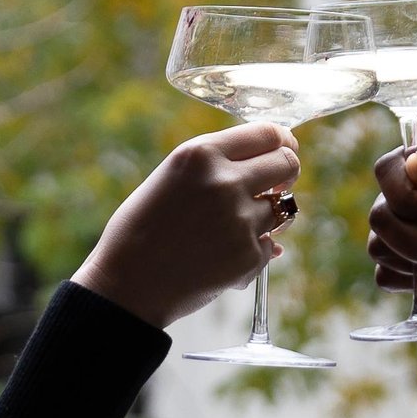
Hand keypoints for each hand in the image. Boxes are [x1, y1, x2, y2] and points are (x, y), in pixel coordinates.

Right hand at [74, 122, 298, 329]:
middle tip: (274, 184)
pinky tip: (220, 257)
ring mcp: (241, 220)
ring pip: (282, 208)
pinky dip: (253, 251)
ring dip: (265, 217)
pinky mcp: (249, 256)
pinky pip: (270, 245)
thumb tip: (271, 160)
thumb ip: (216, 164)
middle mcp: (225, 182)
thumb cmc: (142, 229)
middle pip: (288, 164)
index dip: (283, 141)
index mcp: (201, 154)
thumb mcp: (172, 177)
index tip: (285, 148)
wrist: (128, 284)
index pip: (268, 133)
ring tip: (227, 230)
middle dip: (286, 174)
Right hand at [367, 148, 416, 385]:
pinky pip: (383, 274)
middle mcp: (412, 200)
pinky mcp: (404, 268)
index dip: (404, 194)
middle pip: (378, 213)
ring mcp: (405, 234)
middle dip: (415, 239)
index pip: (389, 168)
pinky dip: (412, 280)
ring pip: (377, 246)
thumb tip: (412, 161)